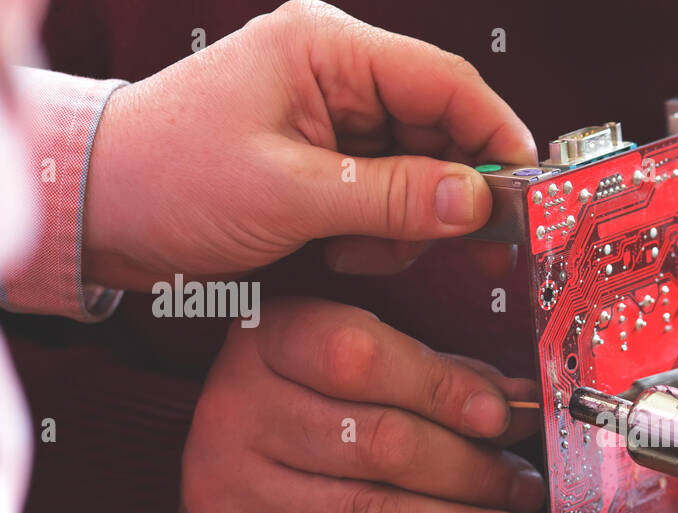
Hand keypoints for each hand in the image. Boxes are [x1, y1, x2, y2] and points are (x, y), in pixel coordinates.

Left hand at [83, 0, 531, 287]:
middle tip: (458, 244)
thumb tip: (475, 201)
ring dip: (407, 221)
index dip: (496, 136)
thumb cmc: (168, 177)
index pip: (446, 82)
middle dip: (448, 193)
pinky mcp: (326, 157)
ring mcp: (332, 116)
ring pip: (420, 170)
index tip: (523, 191)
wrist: (102, 207)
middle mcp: (337, 74)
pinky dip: (380, 230)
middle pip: (441, 130)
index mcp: (328, 50)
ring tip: (358, 246)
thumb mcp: (291, 193)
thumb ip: (394, 198)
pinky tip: (340, 244)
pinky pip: (388, 193)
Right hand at [176, 297, 550, 512]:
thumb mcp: (360, 376)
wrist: (219, 509)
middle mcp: (237, 414)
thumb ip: (435, 378)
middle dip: (474, 472)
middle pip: (380, 444)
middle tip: (530, 490)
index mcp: (267, 342)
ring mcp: (230, 497)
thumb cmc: (314, 428)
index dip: (442, 388)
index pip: (358, 355)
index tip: (503, 419)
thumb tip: (520, 403)